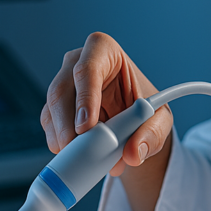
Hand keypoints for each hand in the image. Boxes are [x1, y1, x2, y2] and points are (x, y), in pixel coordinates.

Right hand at [40, 32, 172, 178]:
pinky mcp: (54, 109)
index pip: (88, 68)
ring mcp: (62, 86)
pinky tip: (81, 156)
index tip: (87, 126)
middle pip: (61, 92)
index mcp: (104, 51)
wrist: (135, 122)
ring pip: (52, 113)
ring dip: (65, 141)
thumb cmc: (146, 109)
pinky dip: (63, 147)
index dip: (85, 97)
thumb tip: (133, 153)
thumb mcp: (159, 120)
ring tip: (88, 160)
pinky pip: (50, 129)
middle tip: (81, 152)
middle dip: (68, 127)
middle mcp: (76, 63)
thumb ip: (152, 134)